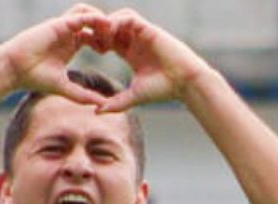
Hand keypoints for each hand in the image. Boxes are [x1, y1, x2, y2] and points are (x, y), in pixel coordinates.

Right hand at [0, 6, 112, 104]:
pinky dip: (93, 17)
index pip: (94, 36)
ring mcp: (63, 26)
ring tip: (112, 31)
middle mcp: (68, 33)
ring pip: (87, 12)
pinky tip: (104, 25)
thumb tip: (102, 105)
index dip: (107, 41)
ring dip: (101, 19)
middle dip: (107, 28)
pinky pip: (80, 15)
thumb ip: (82, 95)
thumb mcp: (64, 88)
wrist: (14, 69)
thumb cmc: (34, 78)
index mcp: (71, 45)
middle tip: (117, 40)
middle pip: (93, 22)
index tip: (116, 51)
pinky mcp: (58, 24)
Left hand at [96, 9, 213, 111]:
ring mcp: (143, 34)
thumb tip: (97, 112)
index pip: (110, 40)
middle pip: (113, 25)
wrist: (185, 82)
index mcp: (131, 53)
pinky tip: (111, 34)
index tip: (93, 51)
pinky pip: (129, 18)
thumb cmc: (164, 89)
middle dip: (100, 30)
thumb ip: (117, 103)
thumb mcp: (134, 96)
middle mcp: (136, 41)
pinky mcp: (149, 29)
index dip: (98, 42)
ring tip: (101, 38)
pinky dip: (117, 22)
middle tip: (92, 41)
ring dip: (107, 23)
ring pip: (120, 17)